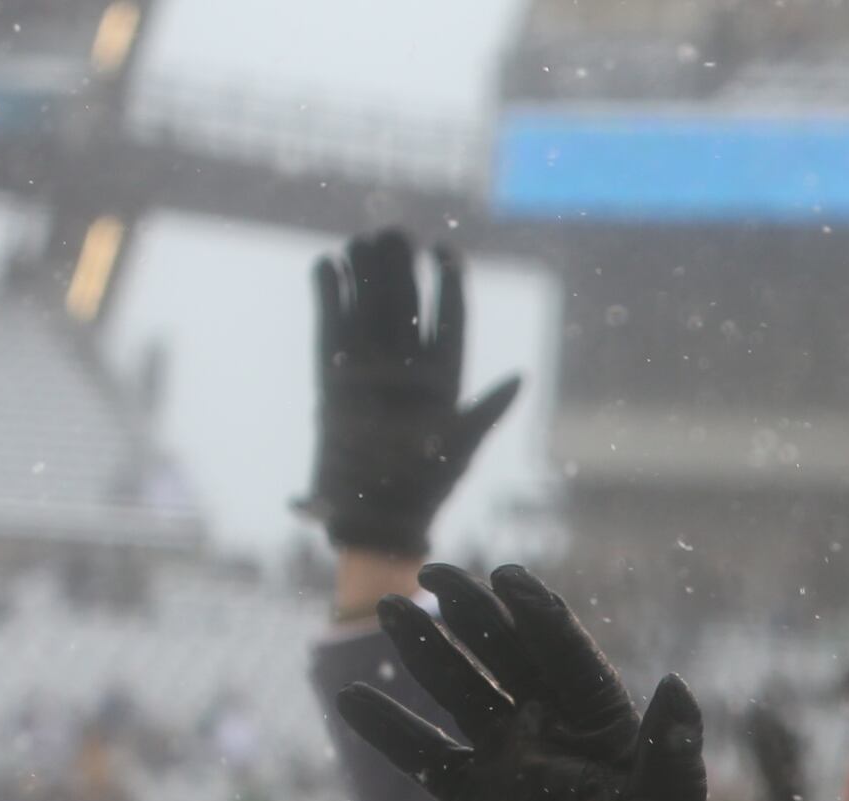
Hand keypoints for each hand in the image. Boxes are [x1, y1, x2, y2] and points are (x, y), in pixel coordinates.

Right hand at [306, 228, 520, 560]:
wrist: (375, 519)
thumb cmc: (425, 490)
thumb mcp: (461, 449)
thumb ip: (486, 411)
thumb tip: (519, 377)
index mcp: (445, 381)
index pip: (451, 320)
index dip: (449, 284)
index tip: (444, 250)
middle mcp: (407, 371)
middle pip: (407, 307)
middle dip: (401, 269)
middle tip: (395, 233)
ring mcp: (369, 372)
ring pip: (369, 311)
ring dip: (365, 275)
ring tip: (360, 240)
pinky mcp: (334, 380)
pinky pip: (331, 329)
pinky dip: (329, 298)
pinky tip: (328, 266)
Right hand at [335, 565, 720, 800]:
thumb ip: (673, 756)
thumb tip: (675, 683)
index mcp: (609, 727)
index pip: (568, 658)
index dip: (538, 617)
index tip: (506, 578)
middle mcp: (557, 735)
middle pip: (509, 661)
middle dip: (474, 617)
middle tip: (436, 573)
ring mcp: (514, 768)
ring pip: (463, 696)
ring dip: (428, 653)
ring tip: (388, 608)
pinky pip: (429, 762)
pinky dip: (393, 733)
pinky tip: (351, 699)